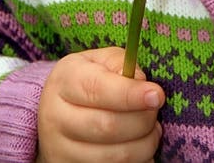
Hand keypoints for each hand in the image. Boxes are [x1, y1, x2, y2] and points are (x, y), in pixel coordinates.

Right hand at [37, 46, 164, 162]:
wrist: (57, 112)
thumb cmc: (88, 80)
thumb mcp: (100, 61)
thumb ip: (120, 64)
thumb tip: (141, 82)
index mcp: (65, 81)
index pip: (98, 89)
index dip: (130, 94)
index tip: (157, 96)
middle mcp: (56, 117)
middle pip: (106, 126)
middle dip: (142, 121)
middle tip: (155, 112)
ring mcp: (59, 150)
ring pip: (112, 156)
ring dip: (143, 145)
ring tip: (151, 131)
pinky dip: (136, 162)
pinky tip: (140, 148)